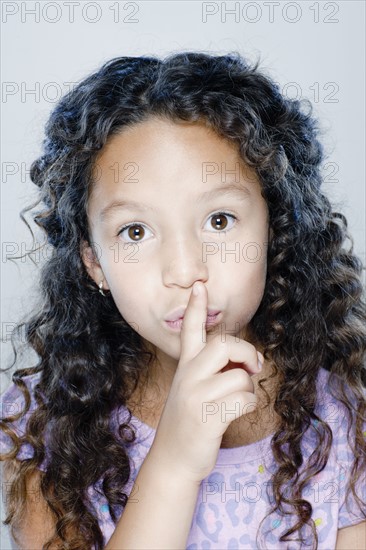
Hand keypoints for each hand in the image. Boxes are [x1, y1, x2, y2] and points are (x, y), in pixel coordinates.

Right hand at [149, 281, 262, 483]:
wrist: (172, 460)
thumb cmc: (189, 420)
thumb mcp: (192, 388)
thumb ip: (211, 370)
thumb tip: (247, 359)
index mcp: (185, 366)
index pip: (189, 329)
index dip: (196, 307)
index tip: (199, 285)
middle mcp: (188, 376)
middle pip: (224, 344)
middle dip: (246, 352)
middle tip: (252, 365)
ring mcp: (196, 396)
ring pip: (240, 375)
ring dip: (248, 388)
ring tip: (236, 400)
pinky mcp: (207, 417)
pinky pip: (244, 399)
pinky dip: (248, 405)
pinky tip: (235, 414)